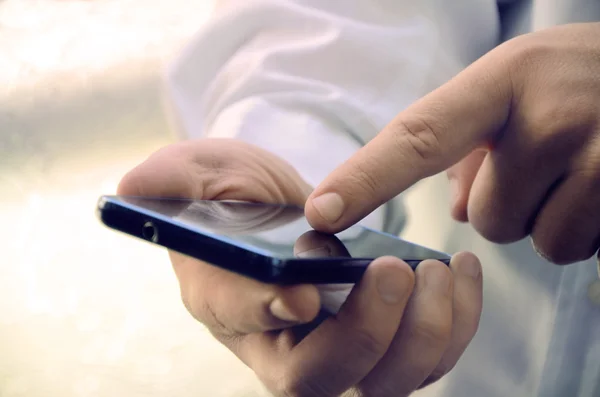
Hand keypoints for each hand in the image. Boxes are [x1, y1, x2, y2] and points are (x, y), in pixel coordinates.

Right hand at [118, 138, 482, 395]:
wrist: (288, 209)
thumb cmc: (242, 195)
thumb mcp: (205, 173)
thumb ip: (176, 178)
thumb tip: (136, 184)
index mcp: (225, 302)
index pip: (239, 322)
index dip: (266, 312)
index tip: (301, 291)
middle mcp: (277, 342)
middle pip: (318, 379)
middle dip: (363, 334)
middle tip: (393, 271)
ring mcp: (333, 348)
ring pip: (382, 383)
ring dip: (420, 336)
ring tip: (436, 268)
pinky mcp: (381, 339)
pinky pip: (425, 360)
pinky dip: (454, 327)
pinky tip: (460, 271)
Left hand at [306, 22, 599, 264]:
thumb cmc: (583, 81)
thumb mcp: (520, 88)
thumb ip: (470, 145)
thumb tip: (458, 208)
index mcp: (503, 80)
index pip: (419, 137)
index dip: (366, 179)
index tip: (321, 212)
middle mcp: (547, 112)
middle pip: (485, 217)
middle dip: (508, 204)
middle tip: (549, 160)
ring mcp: (598, 151)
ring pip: (533, 239)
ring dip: (548, 218)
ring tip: (582, 168)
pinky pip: (575, 246)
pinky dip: (583, 228)